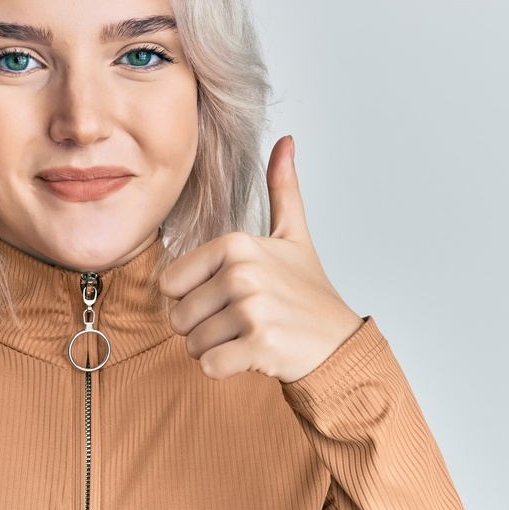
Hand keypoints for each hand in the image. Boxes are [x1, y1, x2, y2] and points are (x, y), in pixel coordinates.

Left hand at [158, 135, 362, 381]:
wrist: (339, 342)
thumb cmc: (308, 292)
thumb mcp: (294, 235)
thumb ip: (283, 189)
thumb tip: (286, 141)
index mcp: (236, 245)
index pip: (169, 283)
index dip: (191, 297)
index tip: (226, 297)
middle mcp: (242, 273)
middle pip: (177, 316)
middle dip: (201, 327)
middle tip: (240, 322)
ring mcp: (252, 309)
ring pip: (191, 343)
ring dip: (214, 348)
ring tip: (248, 336)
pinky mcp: (259, 345)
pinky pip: (208, 366)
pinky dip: (223, 369)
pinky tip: (251, 356)